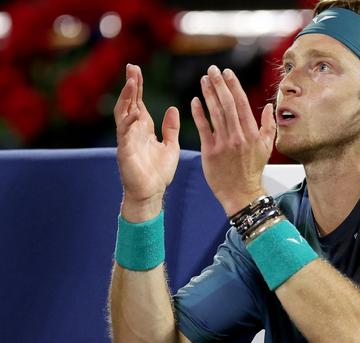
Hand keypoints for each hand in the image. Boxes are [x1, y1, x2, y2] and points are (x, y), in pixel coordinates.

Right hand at [114, 64, 180, 220]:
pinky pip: (125, 133)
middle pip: (129, 103)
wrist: (151, 194)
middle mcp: (133, 131)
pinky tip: (134, 110)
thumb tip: (172, 108)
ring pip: (123, 114)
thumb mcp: (170, 146)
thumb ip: (171, 128)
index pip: (138, 102)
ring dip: (127, 98)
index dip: (137, 86)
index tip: (136, 69)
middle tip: (132, 67)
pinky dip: (129, 121)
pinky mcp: (125, 152)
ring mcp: (127, 140)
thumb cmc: (158, 172)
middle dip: (130, 85)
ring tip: (131, 82)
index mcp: (143, 129)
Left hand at [190, 65, 275, 215]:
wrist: (241, 192)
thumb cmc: (253, 170)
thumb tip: (269, 106)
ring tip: (203, 80)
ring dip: (208, 94)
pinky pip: (203, 128)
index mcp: (252, 133)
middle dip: (219, 84)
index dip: (234, 85)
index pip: (241, 103)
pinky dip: (199, 113)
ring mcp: (223, 143)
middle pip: (227, 104)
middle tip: (212, 70)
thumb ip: (268, 125)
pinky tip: (195, 101)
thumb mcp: (266, 147)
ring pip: (215, 113)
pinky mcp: (210, 151)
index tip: (227, 72)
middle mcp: (238, 135)